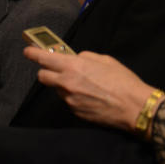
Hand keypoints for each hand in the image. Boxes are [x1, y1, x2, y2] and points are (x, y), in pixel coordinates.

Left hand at [23, 47, 157, 133]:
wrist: (136, 107)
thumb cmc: (124, 82)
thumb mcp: (105, 60)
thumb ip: (85, 57)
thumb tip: (76, 58)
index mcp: (73, 67)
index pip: (43, 58)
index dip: (32, 54)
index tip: (27, 51)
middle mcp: (66, 83)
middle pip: (42, 76)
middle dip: (47, 72)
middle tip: (58, 71)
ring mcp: (69, 99)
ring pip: (56, 90)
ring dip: (63, 86)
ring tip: (85, 86)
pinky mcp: (75, 112)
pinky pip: (68, 101)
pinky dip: (74, 98)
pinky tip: (90, 97)